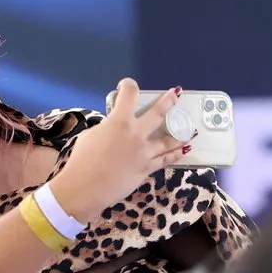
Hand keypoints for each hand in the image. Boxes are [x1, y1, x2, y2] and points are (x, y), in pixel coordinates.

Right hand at [50, 78, 186, 220]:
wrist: (86, 187)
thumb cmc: (82, 161)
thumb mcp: (91, 135)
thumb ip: (106, 128)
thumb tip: (112, 128)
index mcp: (119, 121)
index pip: (129, 94)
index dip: (128, 86)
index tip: (126, 86)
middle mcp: (136, 133)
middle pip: (158, 113)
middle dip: (168, 101)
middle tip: (175, 94)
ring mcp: (144, 151)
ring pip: (168, 139)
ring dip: (180, 132)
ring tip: (189, 128)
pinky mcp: (147, 168)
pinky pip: (166, 159)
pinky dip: (175, 154)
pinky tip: (184, 150)